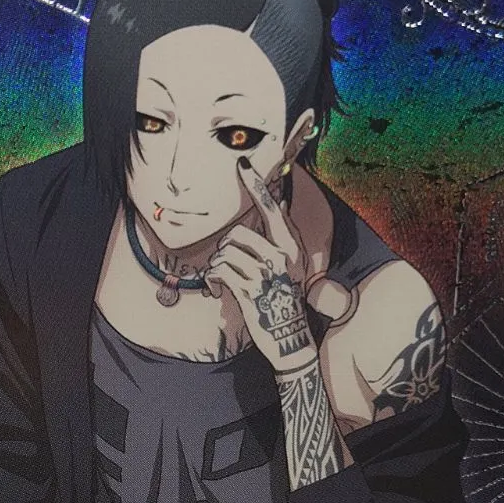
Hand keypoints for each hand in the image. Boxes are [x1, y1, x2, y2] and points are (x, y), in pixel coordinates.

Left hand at [204, 158, 316, 372]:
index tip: (243, 164)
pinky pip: (219, 272)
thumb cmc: (284, 299)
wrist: (289, 338)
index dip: (256, 184)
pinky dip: (213, 281)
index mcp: (290, 246)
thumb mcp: (291, 265)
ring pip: (224, 253)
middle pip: (236, 234)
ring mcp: (264, 274)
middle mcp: (280, 256)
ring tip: (224, 281)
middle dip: (225, 250)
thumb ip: (283, 236)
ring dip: (218, 268)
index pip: (271, 208)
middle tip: (229, 268)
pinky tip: (218, 291)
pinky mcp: (249, 291)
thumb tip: (279, 203)